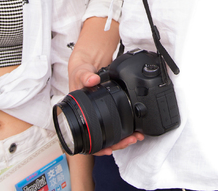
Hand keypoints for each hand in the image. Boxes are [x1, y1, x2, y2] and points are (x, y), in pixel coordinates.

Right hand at [67, 17, 143, 154]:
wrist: (88, 66)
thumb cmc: (80, 72)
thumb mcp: (80, 72)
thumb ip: (85, 75)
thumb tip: (92, 80)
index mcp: (80, 114)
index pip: (87, 138)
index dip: (97, 147)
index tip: (109, 150)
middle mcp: (90, 119)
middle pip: (103, 140)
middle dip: (118, 144)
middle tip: (131, 140)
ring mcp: (100, 116)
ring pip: (111, 135)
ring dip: (124, 138)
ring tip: (137, 136)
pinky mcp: (109, 111)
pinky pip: (117, 124)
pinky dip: (126, 128)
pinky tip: (135, 129)